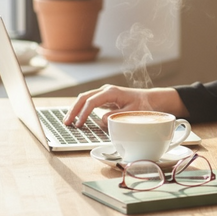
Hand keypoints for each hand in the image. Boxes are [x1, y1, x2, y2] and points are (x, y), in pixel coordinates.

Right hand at [63, 85, 187, 127]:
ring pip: (85, 98)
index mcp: (112, 92)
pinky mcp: (105, 99)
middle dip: (74, 109)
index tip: (79, 124)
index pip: (92, 102)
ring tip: (67, 121)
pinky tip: (76, 118)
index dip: (84, 113)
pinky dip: (81, 109)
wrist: (150, 100)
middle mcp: (106, 91)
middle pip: (84, 97)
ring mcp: (104, 94)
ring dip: (75, 109)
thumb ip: (118, 116)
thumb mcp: (133, 112)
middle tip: (66, 123)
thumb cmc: (143, 106)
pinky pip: (89, 102)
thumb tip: (102, 120)